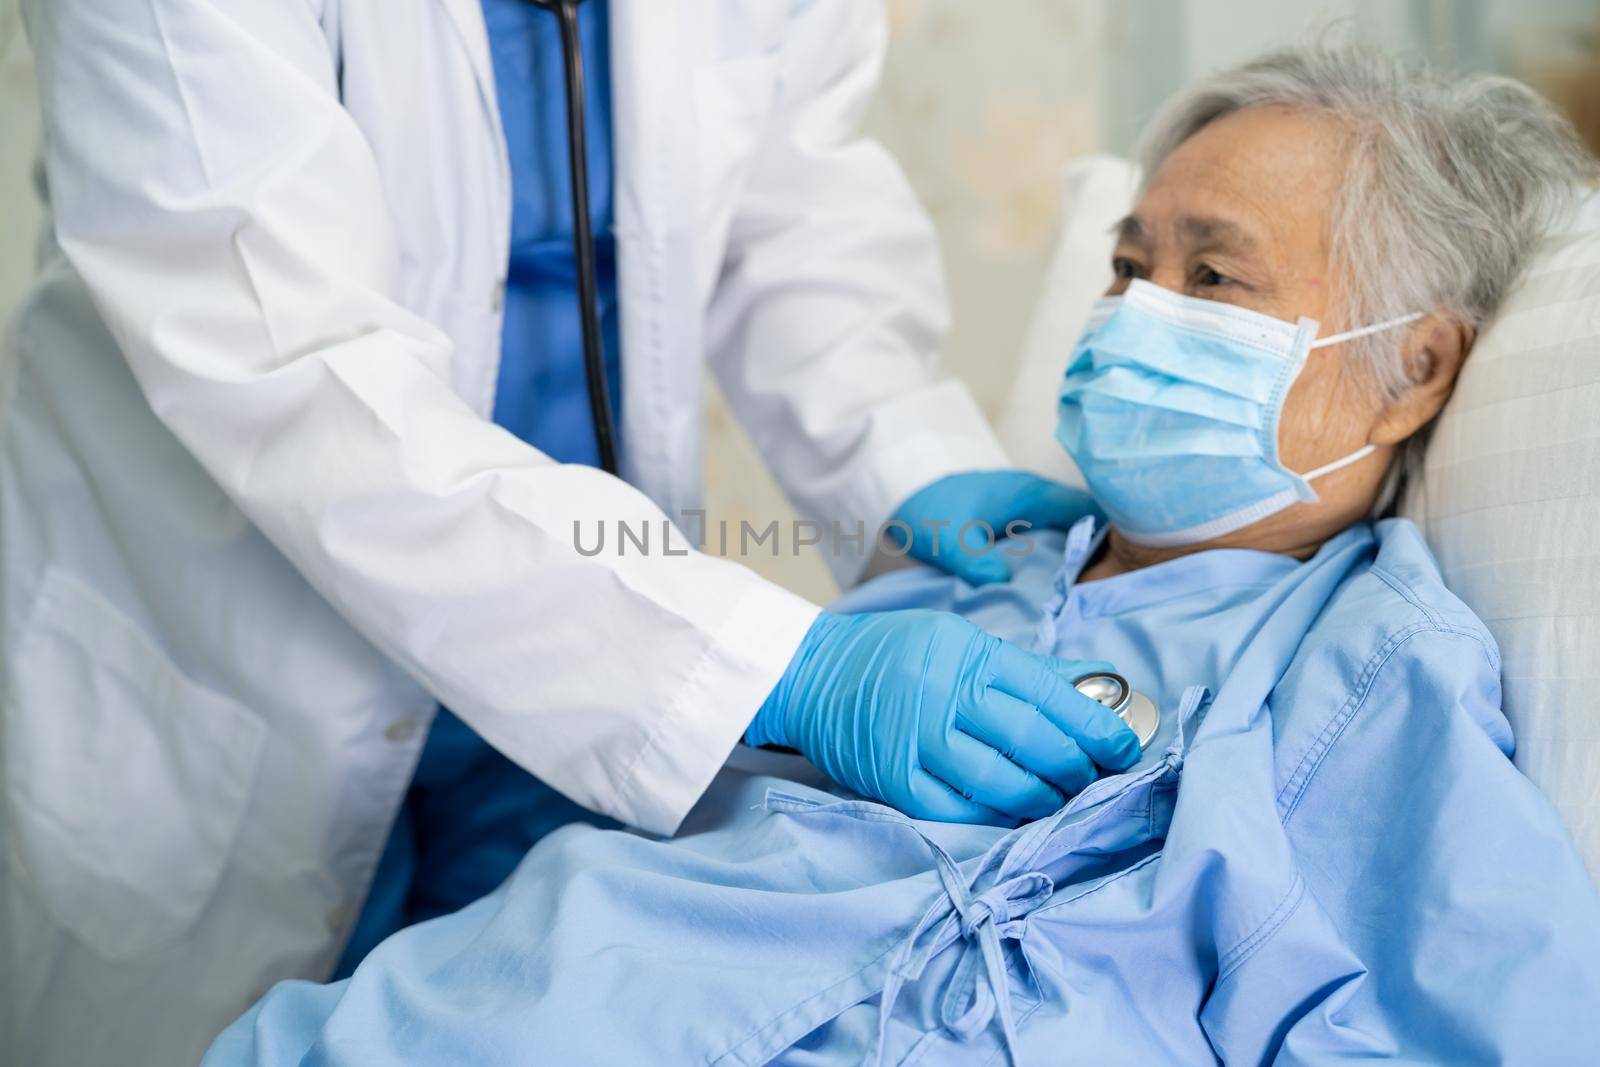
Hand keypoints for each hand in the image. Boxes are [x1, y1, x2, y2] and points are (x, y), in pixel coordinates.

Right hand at [747, 610, 1141, 822]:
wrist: (808, 672)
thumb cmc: (893, 653)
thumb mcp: (960, 639)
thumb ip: (1027, 668)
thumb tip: (1098, 682)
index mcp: (968, 653)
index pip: (1050, 694)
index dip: (1096, 726)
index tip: (1124, 746)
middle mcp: (943, 694)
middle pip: (1034, 741)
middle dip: (1077, 768)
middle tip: (1093, 777)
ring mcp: (916, 740)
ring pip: (1002, 782)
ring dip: (1044, 798)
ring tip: (1060, 798)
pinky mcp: (894, 780)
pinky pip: (960, 810)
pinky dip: (997, 816)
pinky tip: (1015, 813)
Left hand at [889, 470, 1098, 585]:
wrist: (900, 491)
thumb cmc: (927, 512)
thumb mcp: (948, 541)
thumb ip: (975, 563)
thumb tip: (1004, 585)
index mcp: (1032, 494)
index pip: (1091, 508)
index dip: (1112, 534)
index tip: (1123, 568)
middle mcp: (1038, 494)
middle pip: (1087, 518)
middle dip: (1100, 548)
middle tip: (1109, 587)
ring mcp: (1028, 503)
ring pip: (1070, 525)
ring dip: (1079, 551)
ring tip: (1090, 590)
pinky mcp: (1016, 515)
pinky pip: (1051, 531)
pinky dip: (1059, 552)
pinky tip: (1058, 581)